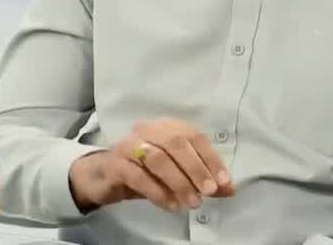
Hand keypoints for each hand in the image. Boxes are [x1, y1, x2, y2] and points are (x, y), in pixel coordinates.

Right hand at [68, 117, 235, 213]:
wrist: (104, 176)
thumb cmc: (145, 172)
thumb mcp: (176, 175)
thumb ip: (202, 179)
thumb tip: (229, 189)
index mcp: (166, 127)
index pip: (193, 136)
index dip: (211, 158)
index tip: (223, 182)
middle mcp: (147, 130)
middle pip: (174, 142)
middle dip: (195, 168)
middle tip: (208, 192)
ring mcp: (128, 145)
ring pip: (156, 158)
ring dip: (178, 181)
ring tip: (192, 203)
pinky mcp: (115, 163)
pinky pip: (137, 175)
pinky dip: (157, 191)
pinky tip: (171, 205)